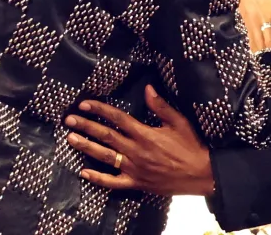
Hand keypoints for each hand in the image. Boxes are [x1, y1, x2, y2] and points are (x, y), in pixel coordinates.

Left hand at [65, 85, 214, 196]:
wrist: (201, 174)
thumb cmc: (191, 146)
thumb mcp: (179, 122)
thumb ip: (161, 106)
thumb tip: (147, 88)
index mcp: (145, 134)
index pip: (117, 118)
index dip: (99, 110)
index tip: (84, 104)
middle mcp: (136, 151)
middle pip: (106, 136)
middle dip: (86, 126)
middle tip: (69, 120)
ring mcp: (134, 168)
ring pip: (105, 157)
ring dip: (87, 147)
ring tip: (71, 139)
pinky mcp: (137, 183)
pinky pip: (113, 182)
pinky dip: (98, 178)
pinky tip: (84, 172)